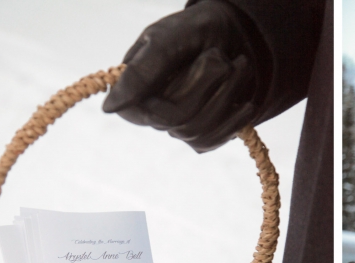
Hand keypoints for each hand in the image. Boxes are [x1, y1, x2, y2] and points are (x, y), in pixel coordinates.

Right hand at [103, 1, 269, 151]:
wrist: (232, 36)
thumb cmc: (194, 32)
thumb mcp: (166, 40)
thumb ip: (140, 72)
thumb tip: (109, 108)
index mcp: (134, 90)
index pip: (150, 112)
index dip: (185, 90)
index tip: (211, 60)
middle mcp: (152, 114)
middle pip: (181, 121)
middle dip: (210, 85)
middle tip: (223, 57)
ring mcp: (178, 128)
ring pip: (200, 131)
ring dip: (227, 96)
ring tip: (238, 66)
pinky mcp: (202, 136)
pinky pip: (215, 140)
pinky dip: (235, 120)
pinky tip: (245, 102)